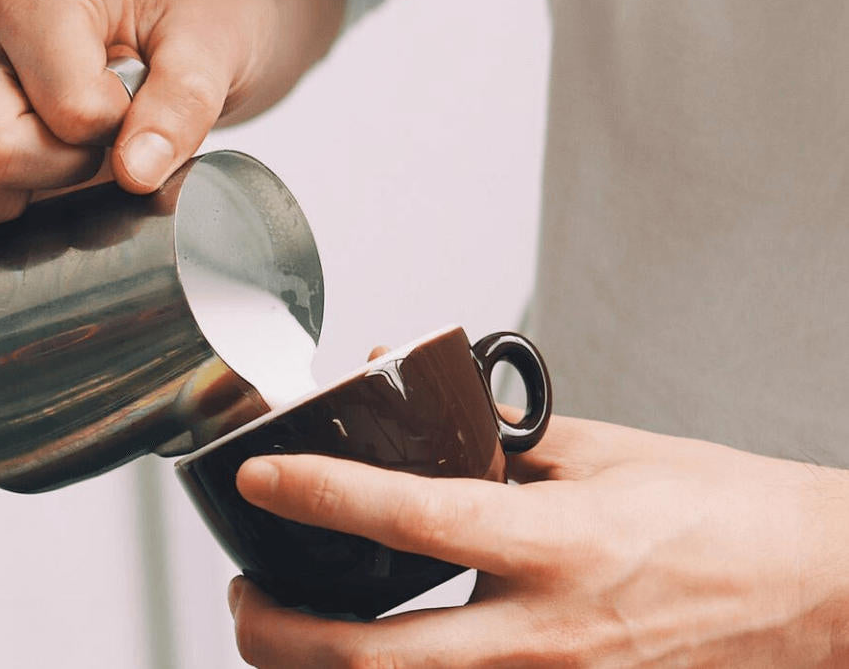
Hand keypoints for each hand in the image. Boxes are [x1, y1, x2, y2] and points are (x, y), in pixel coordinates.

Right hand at [0, 0, 342, 243]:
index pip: (69, 116)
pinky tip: (10, 206)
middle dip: (63, 176)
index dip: (120, 138)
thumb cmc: (189, 8)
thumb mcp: (209, 43)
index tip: (140, 114)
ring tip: (53, 177)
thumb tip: (136, 174)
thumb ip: (180, 105)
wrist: (175, 3)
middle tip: (101, 150)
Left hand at [228, 409, 848, 665]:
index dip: (320, 494)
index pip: (410, 519)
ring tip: (285, 629)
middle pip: (374, 659)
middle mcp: (545, 633)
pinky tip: (369, 657)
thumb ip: (500, 432)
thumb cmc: (723, 516)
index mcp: (559, 542)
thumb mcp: (607, 452)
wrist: (815, 595)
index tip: (260, 475)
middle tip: (244, 594)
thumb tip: (418, 395)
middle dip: (281, 634)